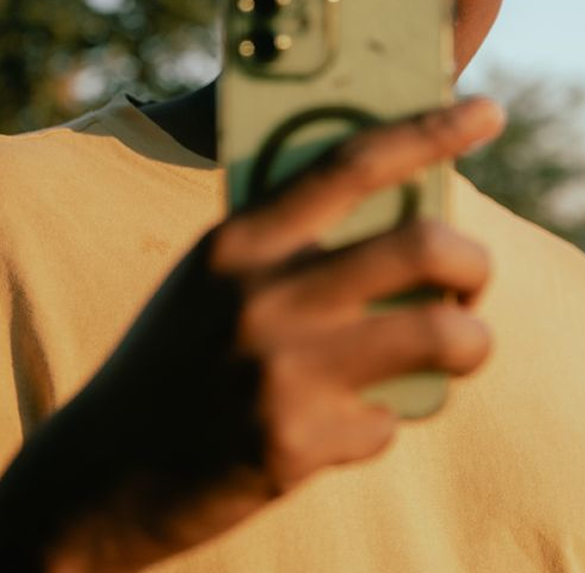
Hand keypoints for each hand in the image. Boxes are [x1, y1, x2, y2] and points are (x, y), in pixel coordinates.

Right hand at [26, 98, 502, 571]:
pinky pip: (390, 421)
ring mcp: (281, 371)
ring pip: (444, 335)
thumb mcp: (209, 279)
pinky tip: (344, 427)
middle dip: (475, 262)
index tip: (486, 111)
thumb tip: (390, 224)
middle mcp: (264, 294)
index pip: (352, 162)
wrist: (98, 473)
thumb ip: (284, 246)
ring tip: (454, 351)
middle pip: (425, 246)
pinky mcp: (294, 445)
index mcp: (240, 238)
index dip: (428, 130)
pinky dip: (383, 421)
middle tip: (471, 280)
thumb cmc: (170, 360)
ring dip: (471, 343)